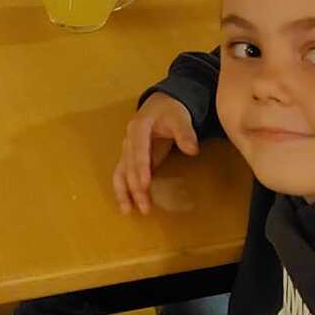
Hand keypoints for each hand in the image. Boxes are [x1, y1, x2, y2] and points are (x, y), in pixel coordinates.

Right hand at [112, 93, 197, 214]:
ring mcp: (128, 150)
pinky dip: (123, 189)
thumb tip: (192, 150)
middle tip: (144, 206)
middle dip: (134, 187)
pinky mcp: (132, 158)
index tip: (145, 184)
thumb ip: (185, 133)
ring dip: (124, 191)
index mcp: (138, 127)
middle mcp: (129, 140)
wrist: (161, 104)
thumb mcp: (180, 118)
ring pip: (121, 172)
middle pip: (129, 165)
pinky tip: (126, 205)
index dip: (141, 167)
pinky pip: (123, 174)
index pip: (138, 149)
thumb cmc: (170, 111)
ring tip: (127, 210)